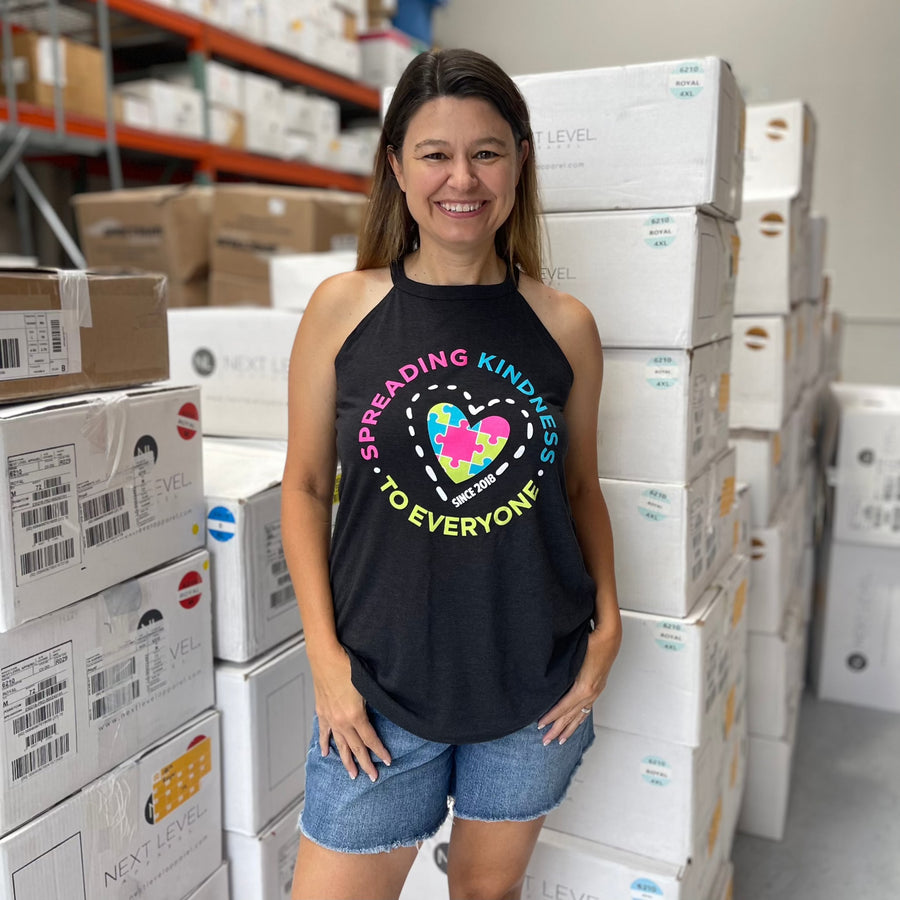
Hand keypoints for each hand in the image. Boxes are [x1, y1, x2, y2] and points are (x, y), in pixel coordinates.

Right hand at [310, 645, 391, 781]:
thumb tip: (381, 714)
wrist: (325, 657)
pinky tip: (327, 754)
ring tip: (352, 774)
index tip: (387, 761)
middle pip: (356, 747)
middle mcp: (341, 721)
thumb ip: (373, 704)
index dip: (380, 751)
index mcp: (355, 715)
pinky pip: (324, 733)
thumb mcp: (366, 686)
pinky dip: (326, 744)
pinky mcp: (322, 712)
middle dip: (365, 763)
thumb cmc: (347, 666)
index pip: (370, 739)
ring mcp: (330, 718)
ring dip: (347, 760)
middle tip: (372, 777)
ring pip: (340, 745)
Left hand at [537, 621, 620, 745]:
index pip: (563, 707)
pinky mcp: (597, 688)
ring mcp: (595, 692)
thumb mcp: (573, 656)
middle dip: (557, 729)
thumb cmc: (591, 641)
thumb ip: (560, 670)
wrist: (610, 636)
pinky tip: (575, 725)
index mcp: (583, 687)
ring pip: (579, 716)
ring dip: (569, 729)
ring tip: (559, 741)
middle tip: (545, 741)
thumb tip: (542, 678)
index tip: (539, 725)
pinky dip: (579, 719)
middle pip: (570, 716)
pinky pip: (587, 709)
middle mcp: (590, 693)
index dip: (551, 717)